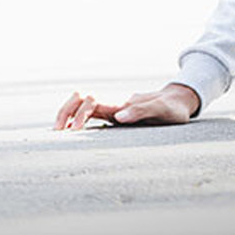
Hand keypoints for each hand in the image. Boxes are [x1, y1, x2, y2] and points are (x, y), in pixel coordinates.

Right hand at [53, 83, 200, 130]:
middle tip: (56, 132)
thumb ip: (142, 111)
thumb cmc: (172, 108)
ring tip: (56, 133)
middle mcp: (113, 105)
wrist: (178, 102)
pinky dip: (76, 121)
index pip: (91, 102)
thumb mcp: (163, 110)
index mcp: (121, 103)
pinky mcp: (114, 117)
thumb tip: (117, 117)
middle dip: (64, 112)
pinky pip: (90, 115)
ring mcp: (112, 110)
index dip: (79, 114)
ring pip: (81, 106)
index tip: (73, 131)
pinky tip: (68, 134)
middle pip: (80, 99)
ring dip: (66, 115)